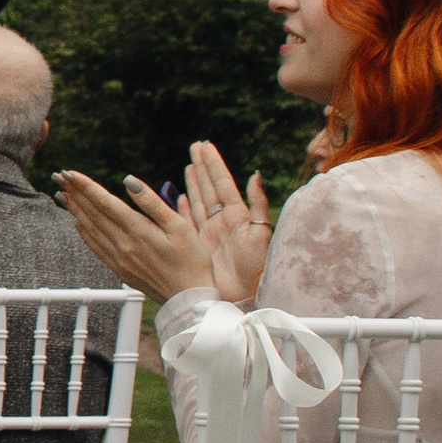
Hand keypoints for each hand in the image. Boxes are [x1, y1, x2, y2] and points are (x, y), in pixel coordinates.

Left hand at [56, 169, 214, 303]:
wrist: (189, 300)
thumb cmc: (192, 261)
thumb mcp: (180, 226)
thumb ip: (151, 202)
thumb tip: (128, 180)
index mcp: (138, 230)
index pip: (105, 202)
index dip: (86, 185)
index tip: (69, 173)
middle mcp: (123, 244)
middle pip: (93, 213)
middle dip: (75, 193)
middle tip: (59, 177)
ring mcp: (118, 258)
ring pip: (90, 229)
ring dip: (75, 210)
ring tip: (63, 194)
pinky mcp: (119, 269)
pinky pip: (95, 246)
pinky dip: (83, 232)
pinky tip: (78, 222)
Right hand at [175, 139, 272, 302]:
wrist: (242, 297)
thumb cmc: (255, 268)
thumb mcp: (260, 233)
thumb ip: (259, 203)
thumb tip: (255, 174)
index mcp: (237, 216)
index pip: (222, 183)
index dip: (213, 164)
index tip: (205, 145)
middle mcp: (222, 222)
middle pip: (209, 188)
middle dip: (202, 167)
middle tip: (195, 146)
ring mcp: (210, 233)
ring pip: (199, 201)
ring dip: (194, 182)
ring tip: (189, 165)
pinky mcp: (200, 246)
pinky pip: (189, 221)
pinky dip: (184, 208)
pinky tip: (180, 196)